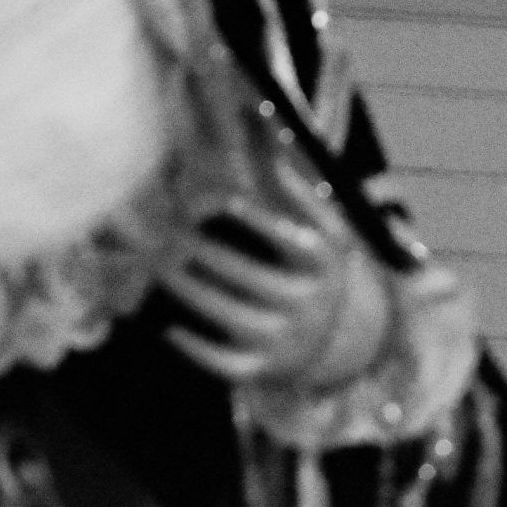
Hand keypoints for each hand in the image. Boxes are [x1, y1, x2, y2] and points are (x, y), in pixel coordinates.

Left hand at [160, 162, 391, 389]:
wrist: (344, 340)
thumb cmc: (319, 268)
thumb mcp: (326, 230)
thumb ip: (298, 191)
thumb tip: (271, 136)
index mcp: (323, 265)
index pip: (291, 242)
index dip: (258, 221)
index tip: (222, 201)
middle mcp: (307, 305)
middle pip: (252, 280)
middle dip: (209, 255)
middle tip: (173, 234)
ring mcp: (284, 341)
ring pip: (232, 318)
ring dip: (193, 292)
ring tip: (162, 267)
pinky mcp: (262, 370)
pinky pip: (226, 364)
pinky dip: (196, 349)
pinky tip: (168, 328)